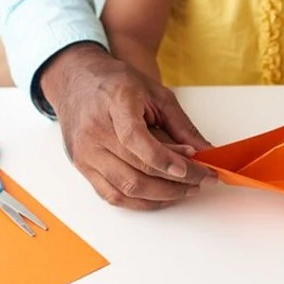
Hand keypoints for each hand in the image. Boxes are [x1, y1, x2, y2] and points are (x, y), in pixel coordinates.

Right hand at [40, 43, 215, 209]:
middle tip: (201, 180)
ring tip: (186, 190)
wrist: (77, 81)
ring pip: (126, 188)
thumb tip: (206, 152)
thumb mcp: (156, 94)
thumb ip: (182, 125)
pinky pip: (112, 195)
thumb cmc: (118, 84)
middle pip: (136, 170)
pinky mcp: (82, 167)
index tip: (189, 170)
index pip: (136, 139)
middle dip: (175, 182)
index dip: (164, 159)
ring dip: (161, 196)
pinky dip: (140, 202)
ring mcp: (85, 152)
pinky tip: (161, 196)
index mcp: (115, 104)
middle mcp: (94, 131)